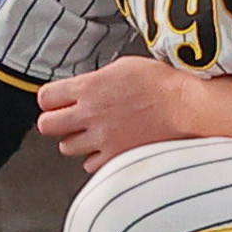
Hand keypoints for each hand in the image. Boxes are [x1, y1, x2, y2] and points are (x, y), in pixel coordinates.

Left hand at [38, 56, 203, 174]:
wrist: (185, 105)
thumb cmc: (161, 83)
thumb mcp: (122, 67)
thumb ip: (95, 81)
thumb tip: (84, 88)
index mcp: (89, 87)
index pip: (45, 97)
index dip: (50, 99)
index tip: (58, 101)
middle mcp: (90, 114)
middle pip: (47, 126)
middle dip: (55, 122)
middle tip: (68, 119)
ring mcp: (102, 138)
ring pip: (66, 147)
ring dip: (76, 140)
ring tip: (93, 132)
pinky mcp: (116, 157)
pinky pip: (90, 164)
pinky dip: (96, 158)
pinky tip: (108, 146)